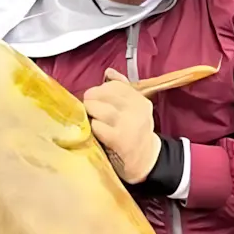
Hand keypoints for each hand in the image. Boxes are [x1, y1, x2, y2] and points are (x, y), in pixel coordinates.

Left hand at [82, 68, 161, 183]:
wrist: (146, 161)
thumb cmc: (135, 133)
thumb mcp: (134, 108)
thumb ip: (122, 88)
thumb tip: (109, 72)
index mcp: (139, 100)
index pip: (114, 85)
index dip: (100, 90)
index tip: (95, 98)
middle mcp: (136, 109)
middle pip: (104, 94)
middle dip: (91, 99)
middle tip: (87, 107)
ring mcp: (128, 124)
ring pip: (99, 109)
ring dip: (89, 112)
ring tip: (88, 118)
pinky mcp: (119, 139)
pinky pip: (97, 126)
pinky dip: (92, 127)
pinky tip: (94, 131)